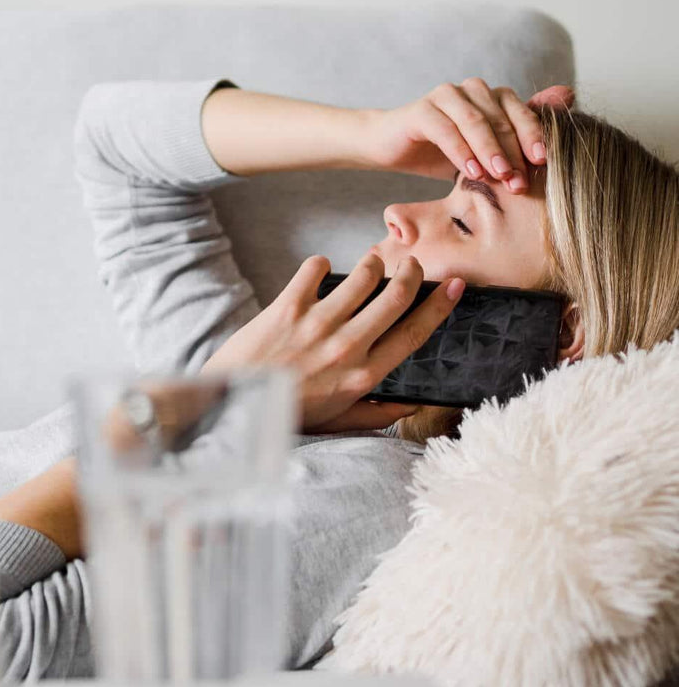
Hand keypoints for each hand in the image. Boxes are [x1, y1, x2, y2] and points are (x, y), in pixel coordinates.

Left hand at [201, 252, 463, 434]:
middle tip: (410, 265)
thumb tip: (413, 407)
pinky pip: (315, 269)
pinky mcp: (287, 308)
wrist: (232, 404)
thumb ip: (377, 414)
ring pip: (363, 276)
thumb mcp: (337, 421)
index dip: (439, 305)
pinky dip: (321, 265)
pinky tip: (319, 273)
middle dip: (410, 273)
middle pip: (396, 296)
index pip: (415, 333)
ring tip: (370, 266)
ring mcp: (317, 325)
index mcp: (364, 375)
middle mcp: (346, 347)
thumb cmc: (286, 413)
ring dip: (372, 264)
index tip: (454, 286)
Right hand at [363, 78, 574, 193]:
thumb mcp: (481, 152)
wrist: (388, 148)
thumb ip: (516, 133)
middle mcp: (471, 89)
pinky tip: (469, 171)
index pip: (520, 112)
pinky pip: (446, 129)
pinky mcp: (421, 110)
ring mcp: (445, 95)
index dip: (533, 136)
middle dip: (513, 151)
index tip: (544, 163)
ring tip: (499, 176)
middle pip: (501, 117)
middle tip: (520, 181)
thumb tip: (568, 96)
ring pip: (476, 121)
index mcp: (490, 96)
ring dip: (490, 150)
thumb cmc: (437, 151)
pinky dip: (460, 150)